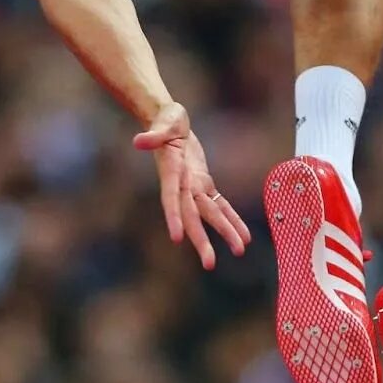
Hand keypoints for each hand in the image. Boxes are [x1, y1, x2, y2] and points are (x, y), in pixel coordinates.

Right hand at [133, 102, 250, 268]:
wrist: (169, 119)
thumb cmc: (166, 119)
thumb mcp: (162, 122)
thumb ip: (153, 134)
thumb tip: (138, 141)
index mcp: (171, 172)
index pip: (171, 198)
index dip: (174, 216)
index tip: (177, 237)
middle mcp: (182, 185)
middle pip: (192, 215)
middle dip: (201, 239)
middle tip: (210, 263)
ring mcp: (193, 186)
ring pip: (210, 214)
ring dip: (225, 232)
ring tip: (240, 250)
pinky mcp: (203, 183)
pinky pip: (219, 204)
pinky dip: (232, 219)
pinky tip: (244, 236)